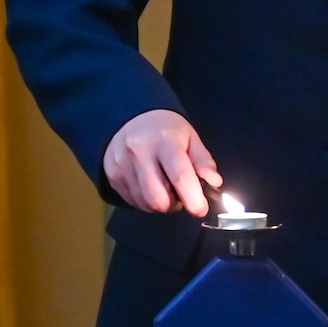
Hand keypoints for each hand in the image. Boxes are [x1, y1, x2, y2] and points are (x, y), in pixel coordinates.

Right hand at [103, 109, 221, 215]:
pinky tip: (149, 185)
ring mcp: (122, 165)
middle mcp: (139, 153)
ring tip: (164, 186)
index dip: (193, 199)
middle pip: (158, 198)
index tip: (201, 209)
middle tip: (180, 194)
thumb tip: (215, 183)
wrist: (131, 118)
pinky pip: (132, 202)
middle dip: (173, 204)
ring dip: (160, 203)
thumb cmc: (166, 130)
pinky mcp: (112, 176)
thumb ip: (203, 161)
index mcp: (164, 142)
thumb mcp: (190, 138)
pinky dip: (145, 200)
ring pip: (145, 204)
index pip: (179, 176)